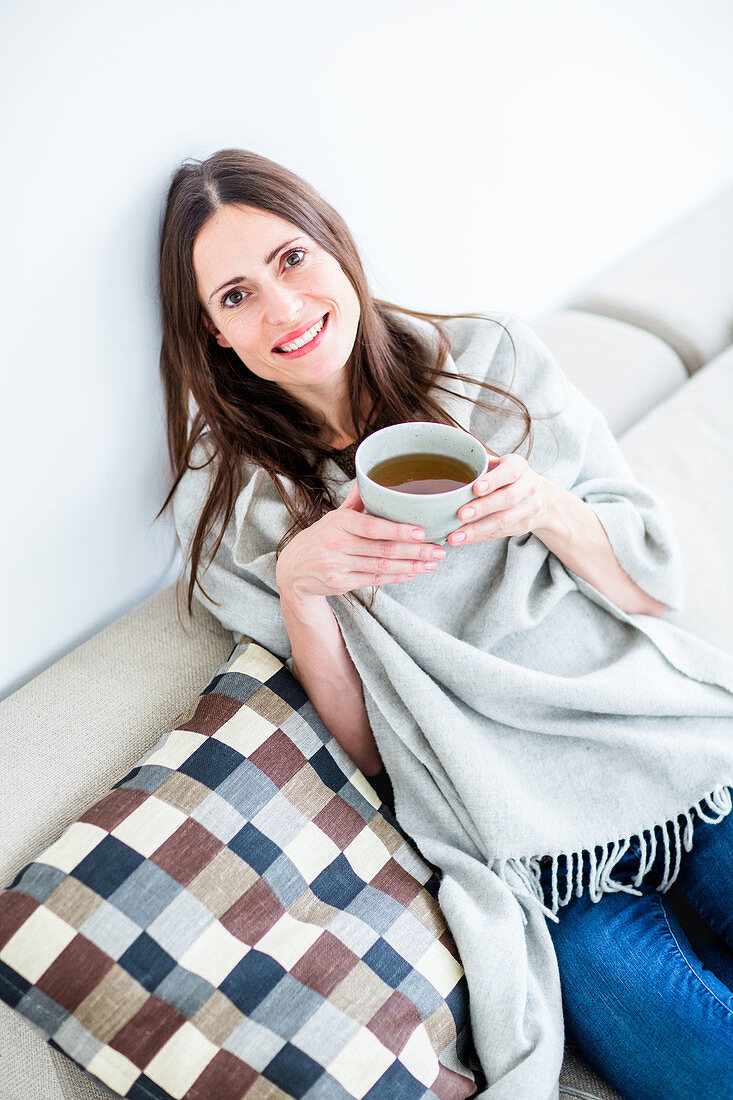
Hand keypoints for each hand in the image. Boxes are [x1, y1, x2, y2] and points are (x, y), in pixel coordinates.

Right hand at [276, 481, 446, 601]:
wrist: (292, 570)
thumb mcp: (334, 517)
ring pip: (381, 567)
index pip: (372, 527)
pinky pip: (374, 580)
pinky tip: (414, 573)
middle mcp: (338, 545)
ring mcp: (339, 566)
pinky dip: (397, 577)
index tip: (422, 531)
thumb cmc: (321, 538)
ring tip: (433, 563)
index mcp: (339, 523)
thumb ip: (356, 501)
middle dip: (415, 551)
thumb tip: (372, 476)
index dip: (398, 530)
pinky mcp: (341, 583)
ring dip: (411, 566)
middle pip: (382, 549)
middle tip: (439, 550)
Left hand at [446, 454, 552, 545]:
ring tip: (455, 536)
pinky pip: (500, 533)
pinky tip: (463, 539)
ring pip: (503, 521)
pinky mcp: (524, 526)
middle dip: (482, 508)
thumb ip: (481, 464)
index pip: (509, 472)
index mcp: (519, 467)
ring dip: (477, 530)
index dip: (493, 480)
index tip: (476, 488)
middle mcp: (528, 487)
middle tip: (460, 515)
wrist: (542, 498)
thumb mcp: (501, 465)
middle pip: (507, 499)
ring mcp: (529, 509)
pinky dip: (480, 537)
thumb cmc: (510, 478)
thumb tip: (453, 461)